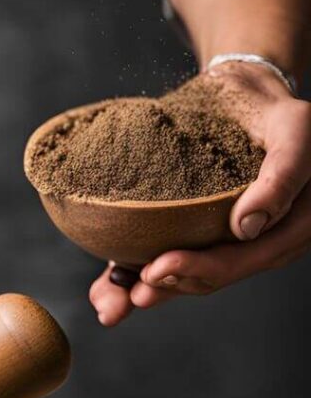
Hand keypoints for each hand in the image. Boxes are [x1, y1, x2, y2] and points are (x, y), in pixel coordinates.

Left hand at [90, 65, 310, 325]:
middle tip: (132, 292)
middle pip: (218, 274)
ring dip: (151, 291)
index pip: (249, 257)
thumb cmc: (270, 108)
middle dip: (171, 287)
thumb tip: (248, 227)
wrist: (242, 95)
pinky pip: (176, 263)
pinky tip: (106, 297)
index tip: (155, 269)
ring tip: (113, 303)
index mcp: (294, 223)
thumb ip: (283, 174)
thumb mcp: (292, 128)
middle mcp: (268, 238)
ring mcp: (234, 242)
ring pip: (195, 277)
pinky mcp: (204, 236)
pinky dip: (139, 280)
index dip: (201, 268)